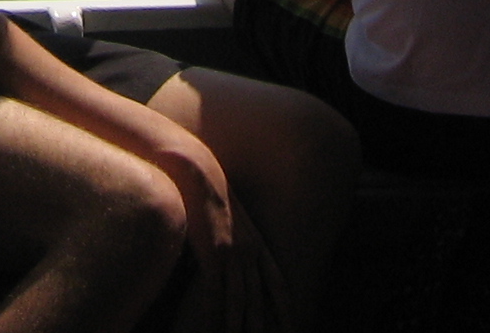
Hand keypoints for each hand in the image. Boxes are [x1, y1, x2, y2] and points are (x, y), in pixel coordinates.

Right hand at [140, 123, 286, 332]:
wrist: (198, 172)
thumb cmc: (206, 190)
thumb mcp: (228, 215)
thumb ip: (230, 237)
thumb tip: (224, 252)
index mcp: (255, 243)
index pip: (277, 282)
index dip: (284, 306)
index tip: (292, 325)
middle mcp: (250, 251)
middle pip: (260, 299)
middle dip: (264, 324)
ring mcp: (233, 254)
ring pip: (240, 301)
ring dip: (238, 327)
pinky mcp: (214, 254)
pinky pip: (216, 293)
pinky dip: (215, 314)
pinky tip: (213, 329)